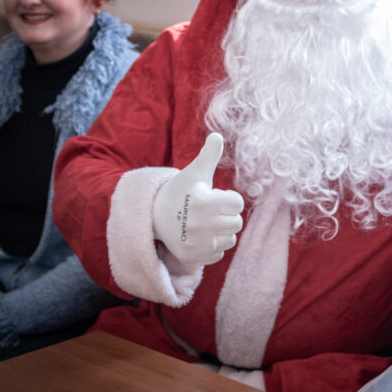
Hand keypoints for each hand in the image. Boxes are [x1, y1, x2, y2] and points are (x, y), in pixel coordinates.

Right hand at [153, 133, 244, 264]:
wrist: (154, 215)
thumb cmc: (180, 190)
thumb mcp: (194, 172)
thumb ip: (209, 155)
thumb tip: (217, 135)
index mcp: (204, 201)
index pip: (237, 203)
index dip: (228, 198)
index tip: (213, 196)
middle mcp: (200, 224)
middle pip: (236, 223)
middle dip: (226, 215)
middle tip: (208, 211)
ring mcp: (196, 243)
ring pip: (230, 240)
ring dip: (222, 232)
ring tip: (205, 224)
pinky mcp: (191, 256)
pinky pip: (218, 254)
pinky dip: (212, 247)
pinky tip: (200, 237)